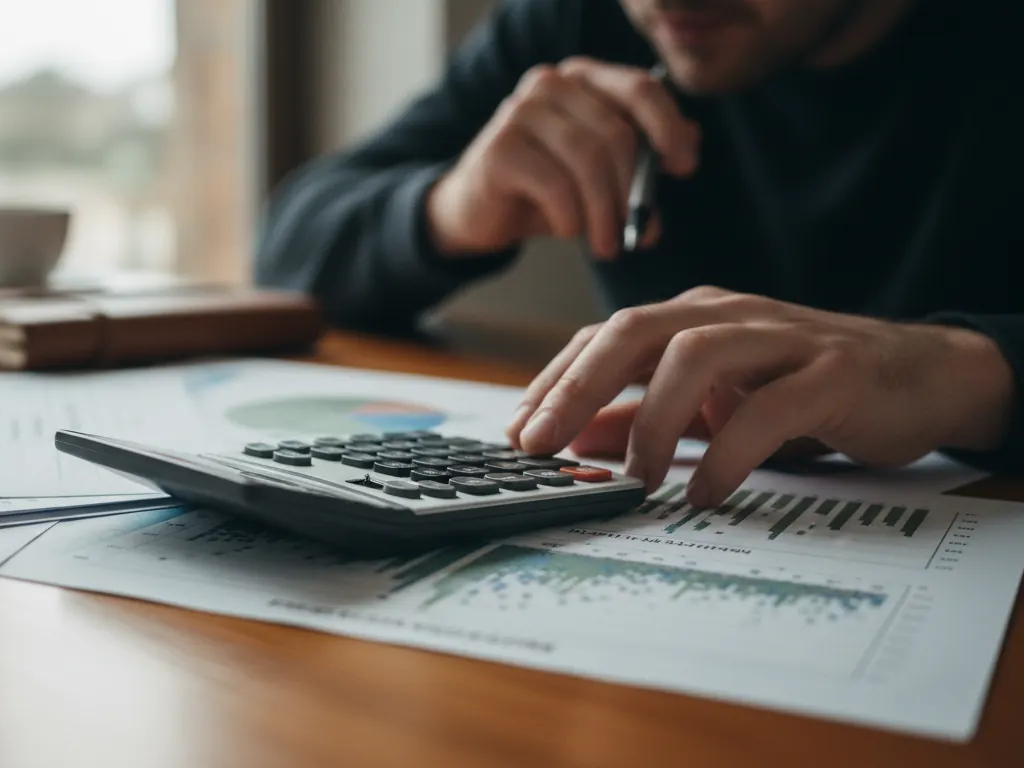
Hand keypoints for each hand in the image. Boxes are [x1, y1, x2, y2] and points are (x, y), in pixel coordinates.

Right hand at [426, 57, 699, 259]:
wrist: (477, 213)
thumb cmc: (545, 190)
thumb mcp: (601, 172)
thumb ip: (644, 154)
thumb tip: (691, 145)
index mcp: (582, 79)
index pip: (640, 88)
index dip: (668, 128)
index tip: (684, 169)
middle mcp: (550, 84)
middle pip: (616, 134)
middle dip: (635, 191)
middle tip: (644, 234)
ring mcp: (520, 112)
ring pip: (588, 160)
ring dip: (605, 214)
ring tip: (608, 247)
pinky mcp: (499, 149)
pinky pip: (556, 185)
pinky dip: (571, 218)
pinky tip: (568, 232)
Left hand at [505, 286, 1014, 507]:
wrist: (920, 375)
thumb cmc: (804, 387)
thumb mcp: (713, 403)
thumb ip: (644, 415)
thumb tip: (572, 438)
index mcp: (693, 317)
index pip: (604, 337)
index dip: (554, 381)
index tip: (516, 433)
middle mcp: (728, 315)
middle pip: (634, 331)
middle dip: (577, 386)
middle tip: (540, 444)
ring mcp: (781, 338)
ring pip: (695, 356)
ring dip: (651, 420)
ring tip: (632, 477)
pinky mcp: (832, 373)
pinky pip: (770, 408)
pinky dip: (729, 452)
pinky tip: (703, 492)